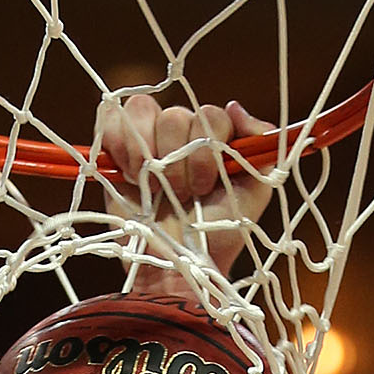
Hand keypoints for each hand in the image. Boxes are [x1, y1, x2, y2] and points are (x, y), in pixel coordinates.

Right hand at [95, 92, 275, 287]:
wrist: (178, 266)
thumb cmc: (218, 234)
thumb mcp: (255, 193)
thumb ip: (260, 147)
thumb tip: (235, 107)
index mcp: (214, 138)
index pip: (211, 114)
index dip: (207, 153)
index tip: (206, 188)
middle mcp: (182, 133)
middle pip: (176, 115)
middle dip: (177, 162)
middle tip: (179, 196)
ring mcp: (148, 138)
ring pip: (144, 110)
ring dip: (147, 155)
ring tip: (152, 189)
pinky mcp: (116, 148)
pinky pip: (113, 117)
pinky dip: (119, 141)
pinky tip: (129, 172)